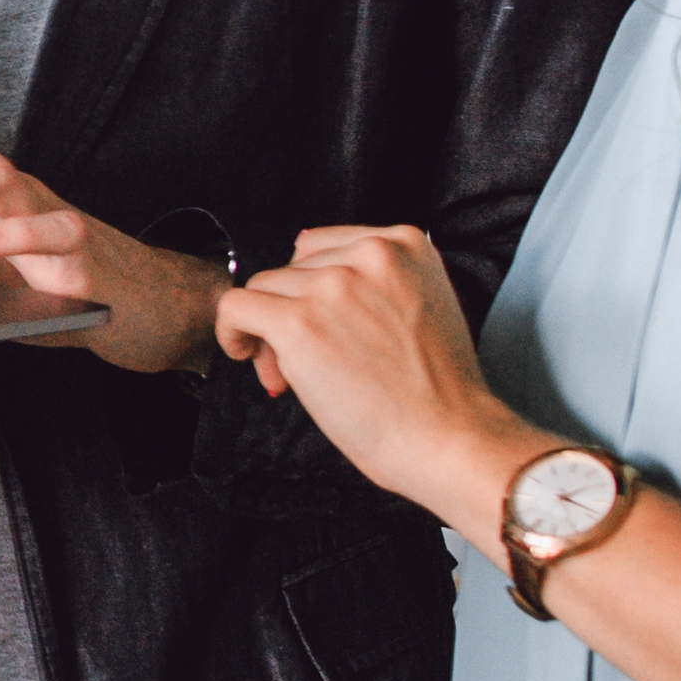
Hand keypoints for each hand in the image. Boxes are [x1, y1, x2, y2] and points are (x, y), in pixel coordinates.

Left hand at [209, 225, 542, 534]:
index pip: (324, 247)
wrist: (448, 439)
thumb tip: (298, 275)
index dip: (314, 290)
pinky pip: (235, 307)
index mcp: (405, 242)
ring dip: (269, 330)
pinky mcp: (299, 321)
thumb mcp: (422, 305)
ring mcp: (334, 285)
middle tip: (312, 363)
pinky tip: (245, 354)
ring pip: (264, 287)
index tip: (327, 330)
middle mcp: (370, 253)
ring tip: (294, 376)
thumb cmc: (437, 390)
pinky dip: (232, 331)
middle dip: (294, 310)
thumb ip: (375, 282)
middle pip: (293, 267)